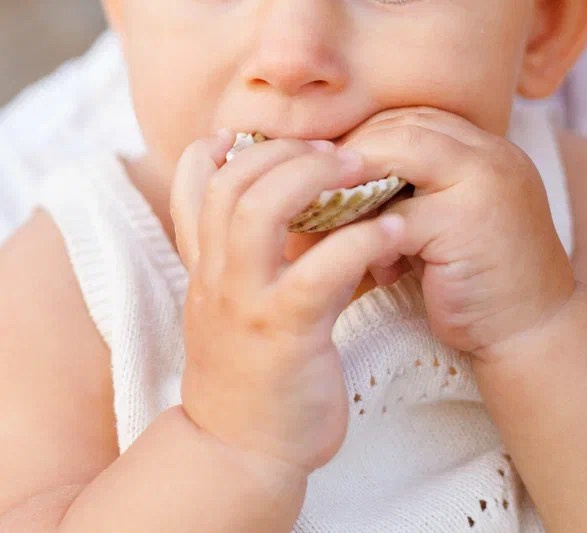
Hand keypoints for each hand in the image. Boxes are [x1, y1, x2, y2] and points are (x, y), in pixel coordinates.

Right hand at [169, 131, 407, 474]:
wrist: (241, 451)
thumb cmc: (253, 374)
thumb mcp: (237, 306)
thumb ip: (251, 257)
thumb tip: (283, 207)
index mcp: (205, 266)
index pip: (191, 186)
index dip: (215, 150)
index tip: (250, 135)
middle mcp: (215, 276)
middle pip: (228, 183)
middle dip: (282, 152)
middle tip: (334, 151)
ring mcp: (244, 302)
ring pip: (257, 211)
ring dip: (312, 179)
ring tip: (360, 171)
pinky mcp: (284, 333)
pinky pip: (320, 271)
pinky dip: (361, 241)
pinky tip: (395, 231)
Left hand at [339, 107, 576, 358]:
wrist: (535, 332)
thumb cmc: (474, 276)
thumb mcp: (442, 217)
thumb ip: (406, 185)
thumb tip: (325, 170)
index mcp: (484, 147)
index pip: (410, 117)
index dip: (364, 139)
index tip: (329, 173)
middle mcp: (490, 154)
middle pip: (399, 127)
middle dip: (351, 159)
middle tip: (317, 194)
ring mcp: (483, 183)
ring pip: (395, 156)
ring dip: (355, 190)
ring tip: (330, 222)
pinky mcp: (466, 223)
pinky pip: (395, 217)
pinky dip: (371, 237)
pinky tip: (370, 265)